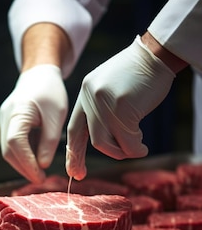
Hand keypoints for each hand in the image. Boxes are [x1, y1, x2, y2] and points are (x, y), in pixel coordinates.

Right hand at [0, 64, 67, 182]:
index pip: (15, 143)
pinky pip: (12, 144)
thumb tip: (43, 166)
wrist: (39, 73)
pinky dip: (23, 154)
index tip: (40, 176)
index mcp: (18, 112)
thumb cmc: (50, 92)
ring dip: (23, 163)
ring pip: (8, 150)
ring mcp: (4, 121)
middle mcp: (5, 117)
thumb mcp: (56, 117)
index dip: (26, 163)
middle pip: (8, 150)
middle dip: (24, 168)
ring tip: (40, 172)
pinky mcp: (7, 123)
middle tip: (41, 179)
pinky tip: (36, 159)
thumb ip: (49, 142)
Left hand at [66, 35, 174, 179]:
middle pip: (90, 139)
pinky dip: (136, 149)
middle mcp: (91, 97)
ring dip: (122, 151)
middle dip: (86, 159)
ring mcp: (105, 103)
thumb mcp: (109, 86)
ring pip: (105, 143)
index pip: (74, 128)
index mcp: (86, 92)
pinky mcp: (122, 108)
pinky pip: (127, 141)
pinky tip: (143, 147)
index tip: (73, 170)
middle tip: (84, 175)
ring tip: (135, 148)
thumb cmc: (138, 74)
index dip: (73, 151)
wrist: (155, 55)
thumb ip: (100, 108)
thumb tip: (104, 139)